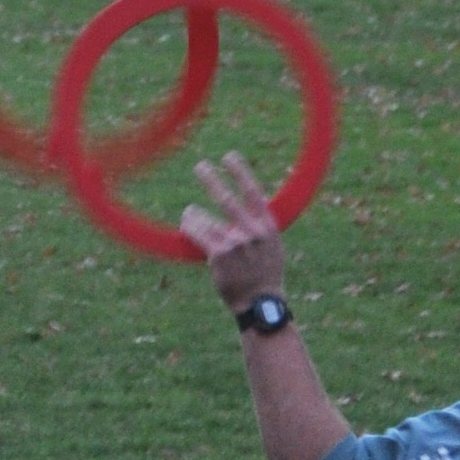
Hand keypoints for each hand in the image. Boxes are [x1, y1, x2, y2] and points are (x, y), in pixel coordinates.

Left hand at [180, 150, 288, 311]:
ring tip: (190, 213)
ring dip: (194, 214)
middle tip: (200, 166)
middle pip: (227, 198)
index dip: (240, 171)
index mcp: (267, 225)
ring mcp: (235, 243)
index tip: (229, 156)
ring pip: (206, 218)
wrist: (260, 302)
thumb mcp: (273, 244)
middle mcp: (252, 231)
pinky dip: (190, 226)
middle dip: (211, 179)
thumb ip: (261, 224)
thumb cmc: (266, 272)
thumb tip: (252, 201)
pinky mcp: (219, 255)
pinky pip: (198, 233)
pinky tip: (186, 224)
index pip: (253, 191)